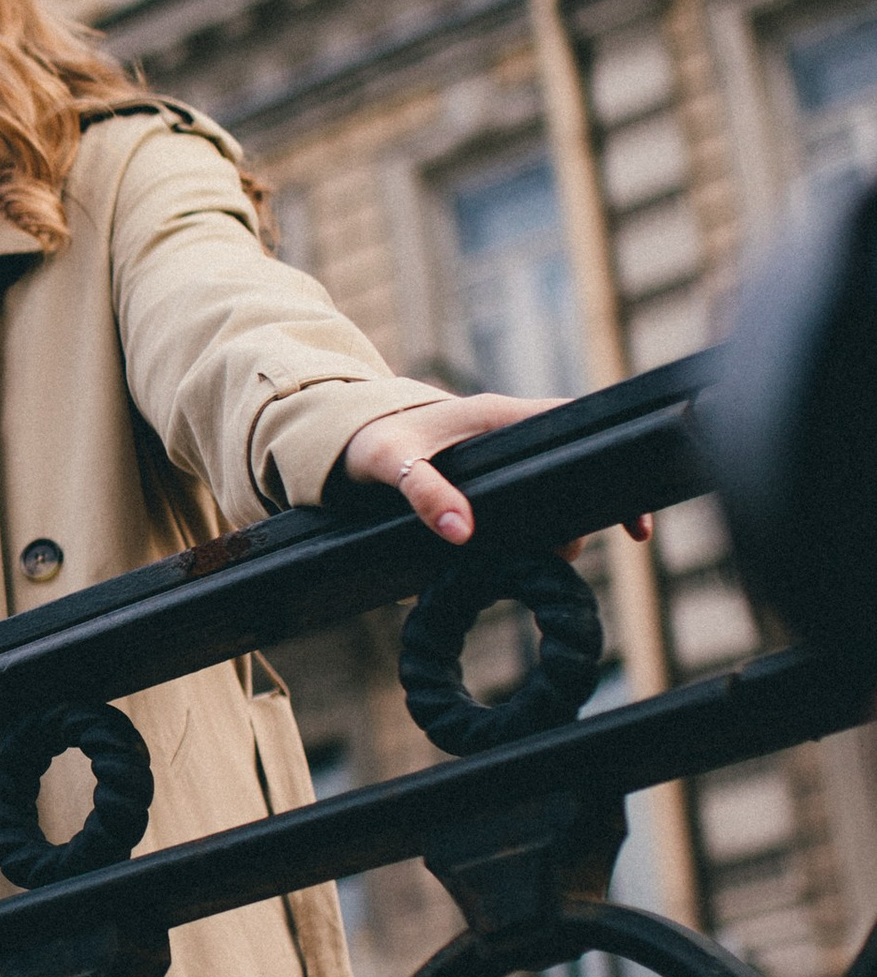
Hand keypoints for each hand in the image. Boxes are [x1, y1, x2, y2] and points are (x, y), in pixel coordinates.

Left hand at [339, 394, 651, 549]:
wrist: (342, 435)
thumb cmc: (368, 442)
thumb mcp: (391, 466)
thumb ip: (424, 495)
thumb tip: (464, 532)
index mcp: (496, 415)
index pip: (574, 426)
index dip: (609, 465)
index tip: (633, 517)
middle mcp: (505, 428)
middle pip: (570, 469)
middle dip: (580, 514)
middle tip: (562, 557)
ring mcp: (499, 451)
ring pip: (550, 490)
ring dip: (554, 527)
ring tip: (537, 561)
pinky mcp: (487, 474)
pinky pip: (527, 500)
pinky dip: (535, 527)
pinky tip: (524, 557)